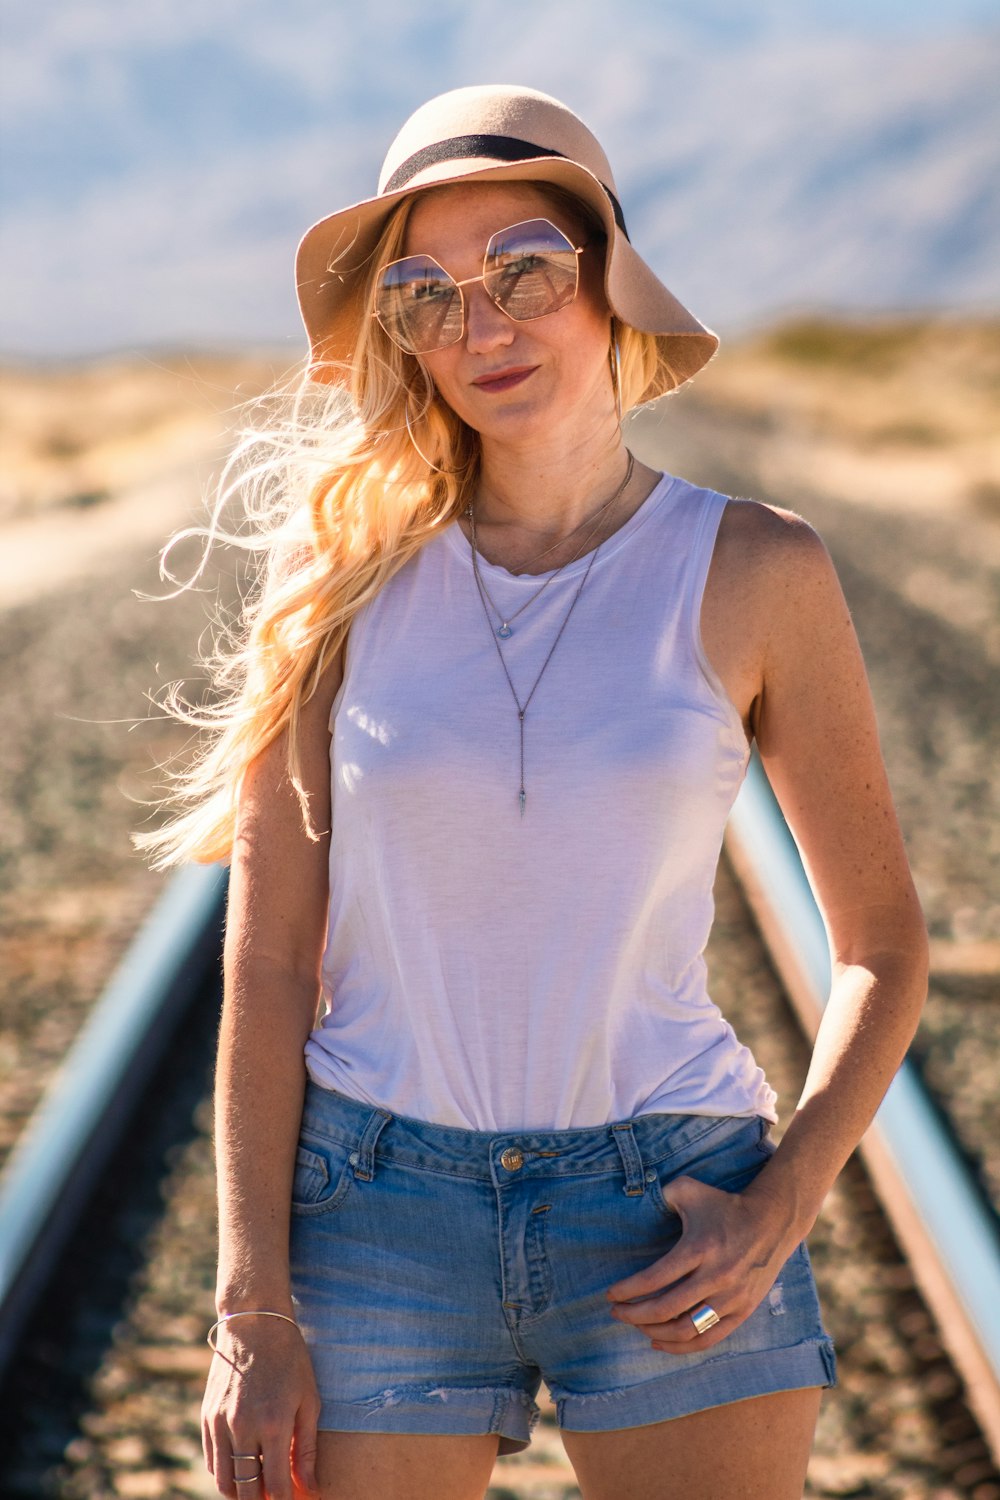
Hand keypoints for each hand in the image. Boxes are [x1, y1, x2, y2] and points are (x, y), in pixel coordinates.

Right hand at [202, 1316, 320, 1498]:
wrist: (254, 1323)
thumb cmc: (290, 1359)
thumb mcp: (309, 1399)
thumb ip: (307, 1448)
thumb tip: (310, 1488)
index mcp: (274, 1425)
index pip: (276, 1487)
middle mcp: (243, 1428)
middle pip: (246, 1492)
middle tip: (272, 1499)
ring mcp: (220, 1423)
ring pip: (224, 1482)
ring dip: (240, 1494)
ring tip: (256, 1491)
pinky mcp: (207, 1417)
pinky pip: (212, 1461)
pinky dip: (224, 1474)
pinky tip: (240, 1470)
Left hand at [605, 1173, 793, 1353]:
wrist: (772, 1221)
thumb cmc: (724, 1205)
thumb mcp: (691, 1189)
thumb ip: (663, 1194)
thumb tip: (635, 1203)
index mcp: (699, 1249)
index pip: (655, 1279)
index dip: (628, 1291)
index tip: (610, 1295)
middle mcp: (716, 1277)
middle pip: (666, 1309)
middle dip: (634, 1315)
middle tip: (616, 1312)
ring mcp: (731, 1298)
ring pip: (686, 1329)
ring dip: (654, 1332)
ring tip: (635, 1325)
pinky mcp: (743, 1311)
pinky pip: (708, 1339)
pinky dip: (681, 1347)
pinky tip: (658, 1343)